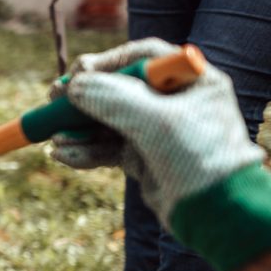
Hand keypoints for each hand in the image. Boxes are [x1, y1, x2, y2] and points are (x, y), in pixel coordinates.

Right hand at [51, 39, 262, 224]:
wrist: (218, 214)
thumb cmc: (197, 158)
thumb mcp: (154, 121)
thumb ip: (111, 97)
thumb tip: (73, 86)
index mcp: (192, 80)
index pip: (142, 56)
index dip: (107, 61)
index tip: (79, 73)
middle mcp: (174, 101)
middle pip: (118, 89)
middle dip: (83, 99)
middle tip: (52, 102)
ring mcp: (157, 130)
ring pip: (107, 121)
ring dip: (78, 130)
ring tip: (55, 140)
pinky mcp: (144, 157)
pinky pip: (107, 148)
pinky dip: (85, 151)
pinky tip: (64, 155)